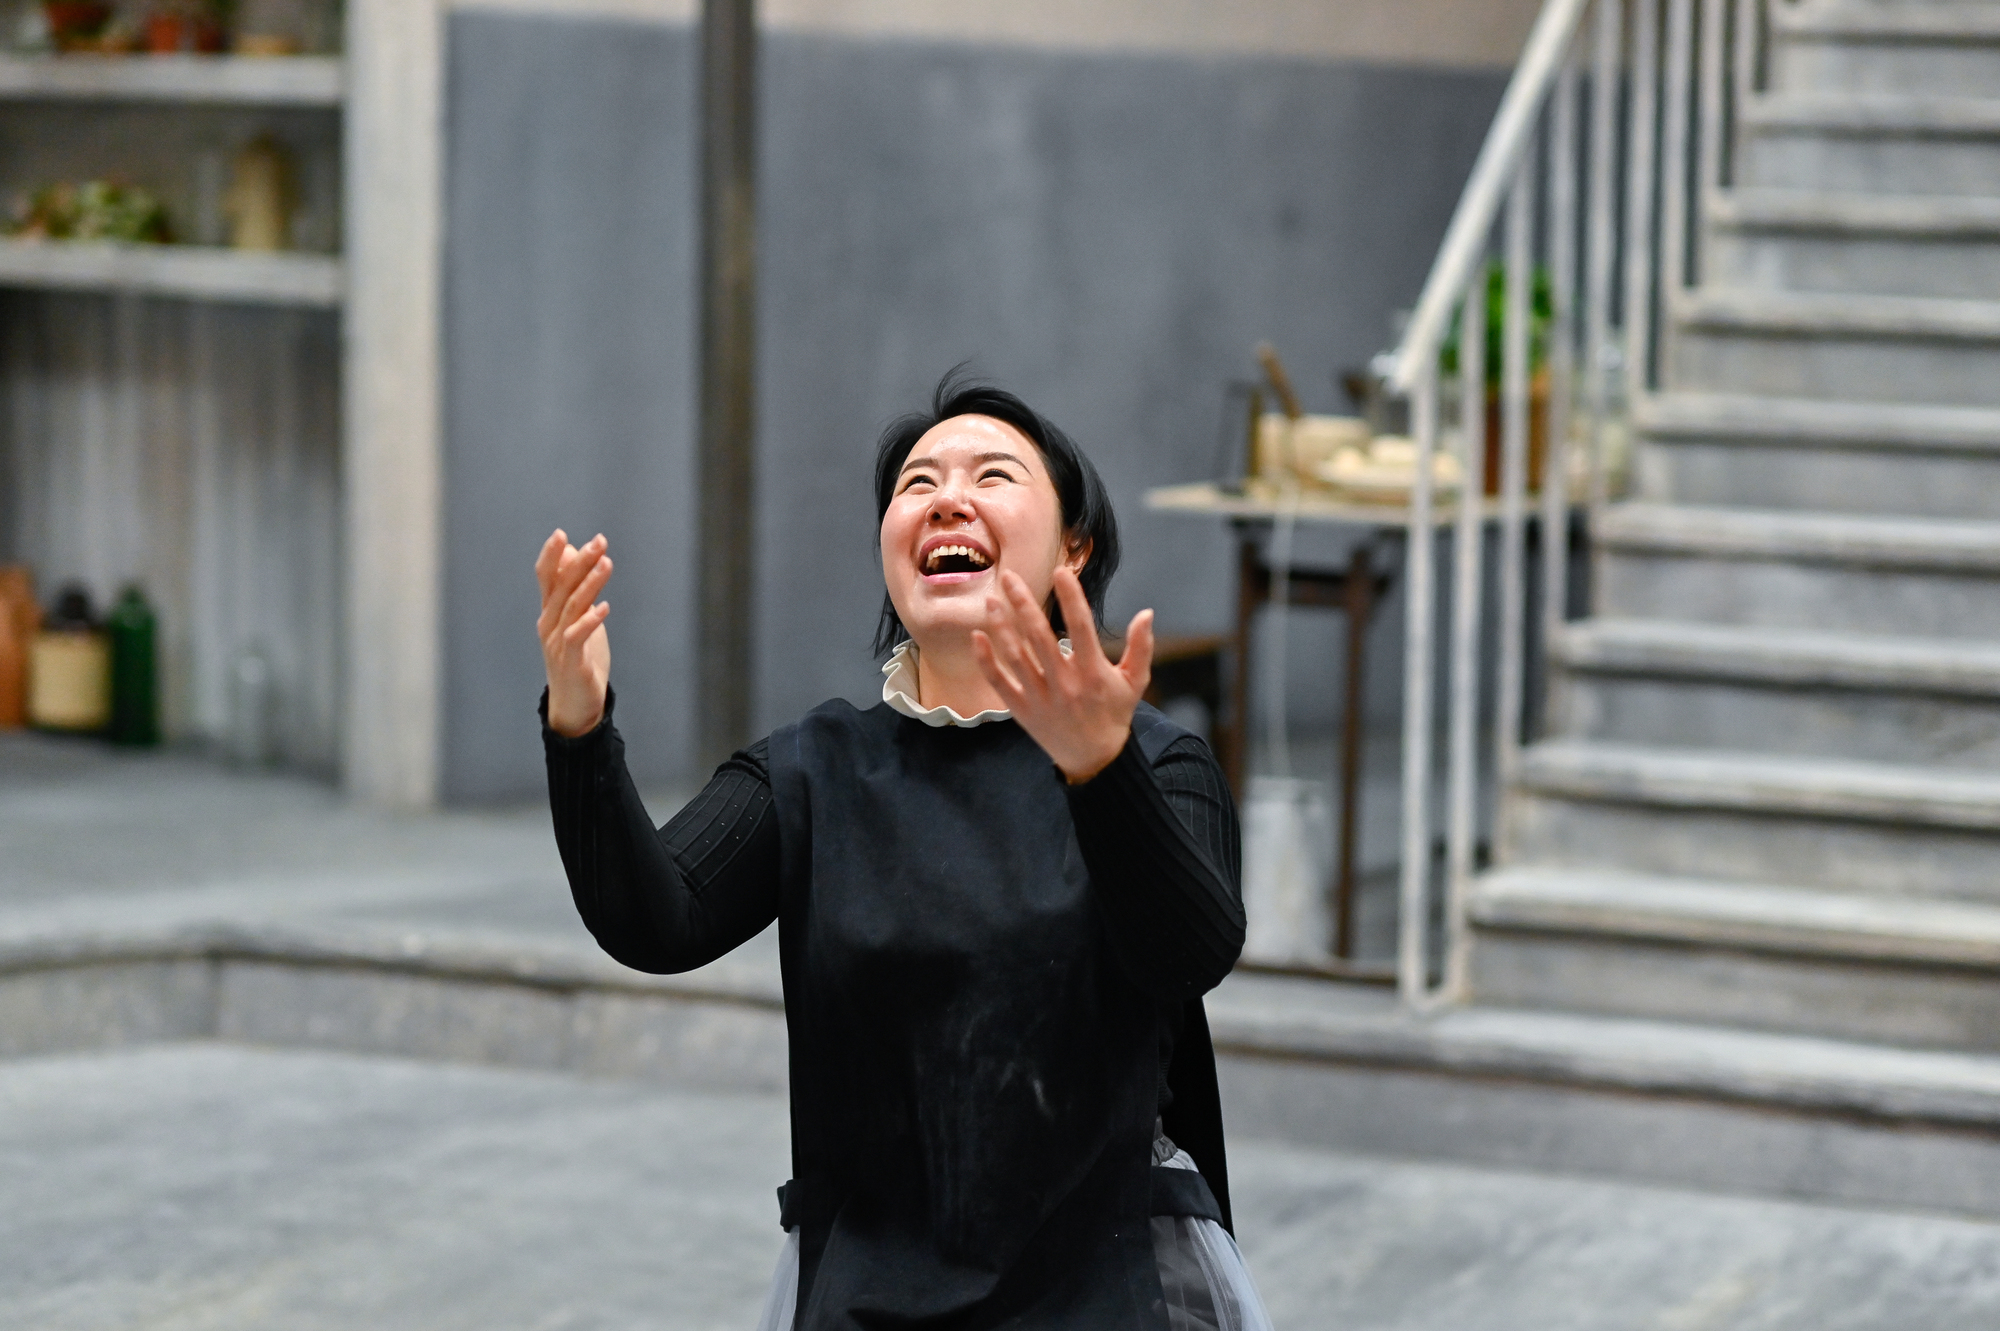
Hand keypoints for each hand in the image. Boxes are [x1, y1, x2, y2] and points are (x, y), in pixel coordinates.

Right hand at [535, 528, 612, 736]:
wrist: (575, 705)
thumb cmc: (578, 659)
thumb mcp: (576, 619)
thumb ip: (574, 588)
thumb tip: (574, 553)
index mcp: (550, 613)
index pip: (545, 578)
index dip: (551, 557)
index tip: (561, 534)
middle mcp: (549, 624)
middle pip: (561, 587)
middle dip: (579, 562)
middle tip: (599, 541)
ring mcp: (556, 643)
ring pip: (571, 608)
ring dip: (590, 584)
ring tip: (606, 563)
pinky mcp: (570, 662)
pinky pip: (576, 637)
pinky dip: (589, 621)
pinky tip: (604, 607)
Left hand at [972, 567, 1153, 783]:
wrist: (1094, 760)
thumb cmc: (1114, 714)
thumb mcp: (1135, 683)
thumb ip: (1140, 648)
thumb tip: (1147, 613)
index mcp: (1093, 673)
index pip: (1081, 628)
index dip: (1071, 598)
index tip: (1061, 571)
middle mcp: (1064, 684)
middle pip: (1039, 637)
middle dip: (1023, 604)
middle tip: (1010, 576)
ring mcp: (1040, 698)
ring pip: (1015, 656)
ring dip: (1001, 626)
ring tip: (990, 600)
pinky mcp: (1021, 710)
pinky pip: (998, 682)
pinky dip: (986, 660)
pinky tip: (977, 636)